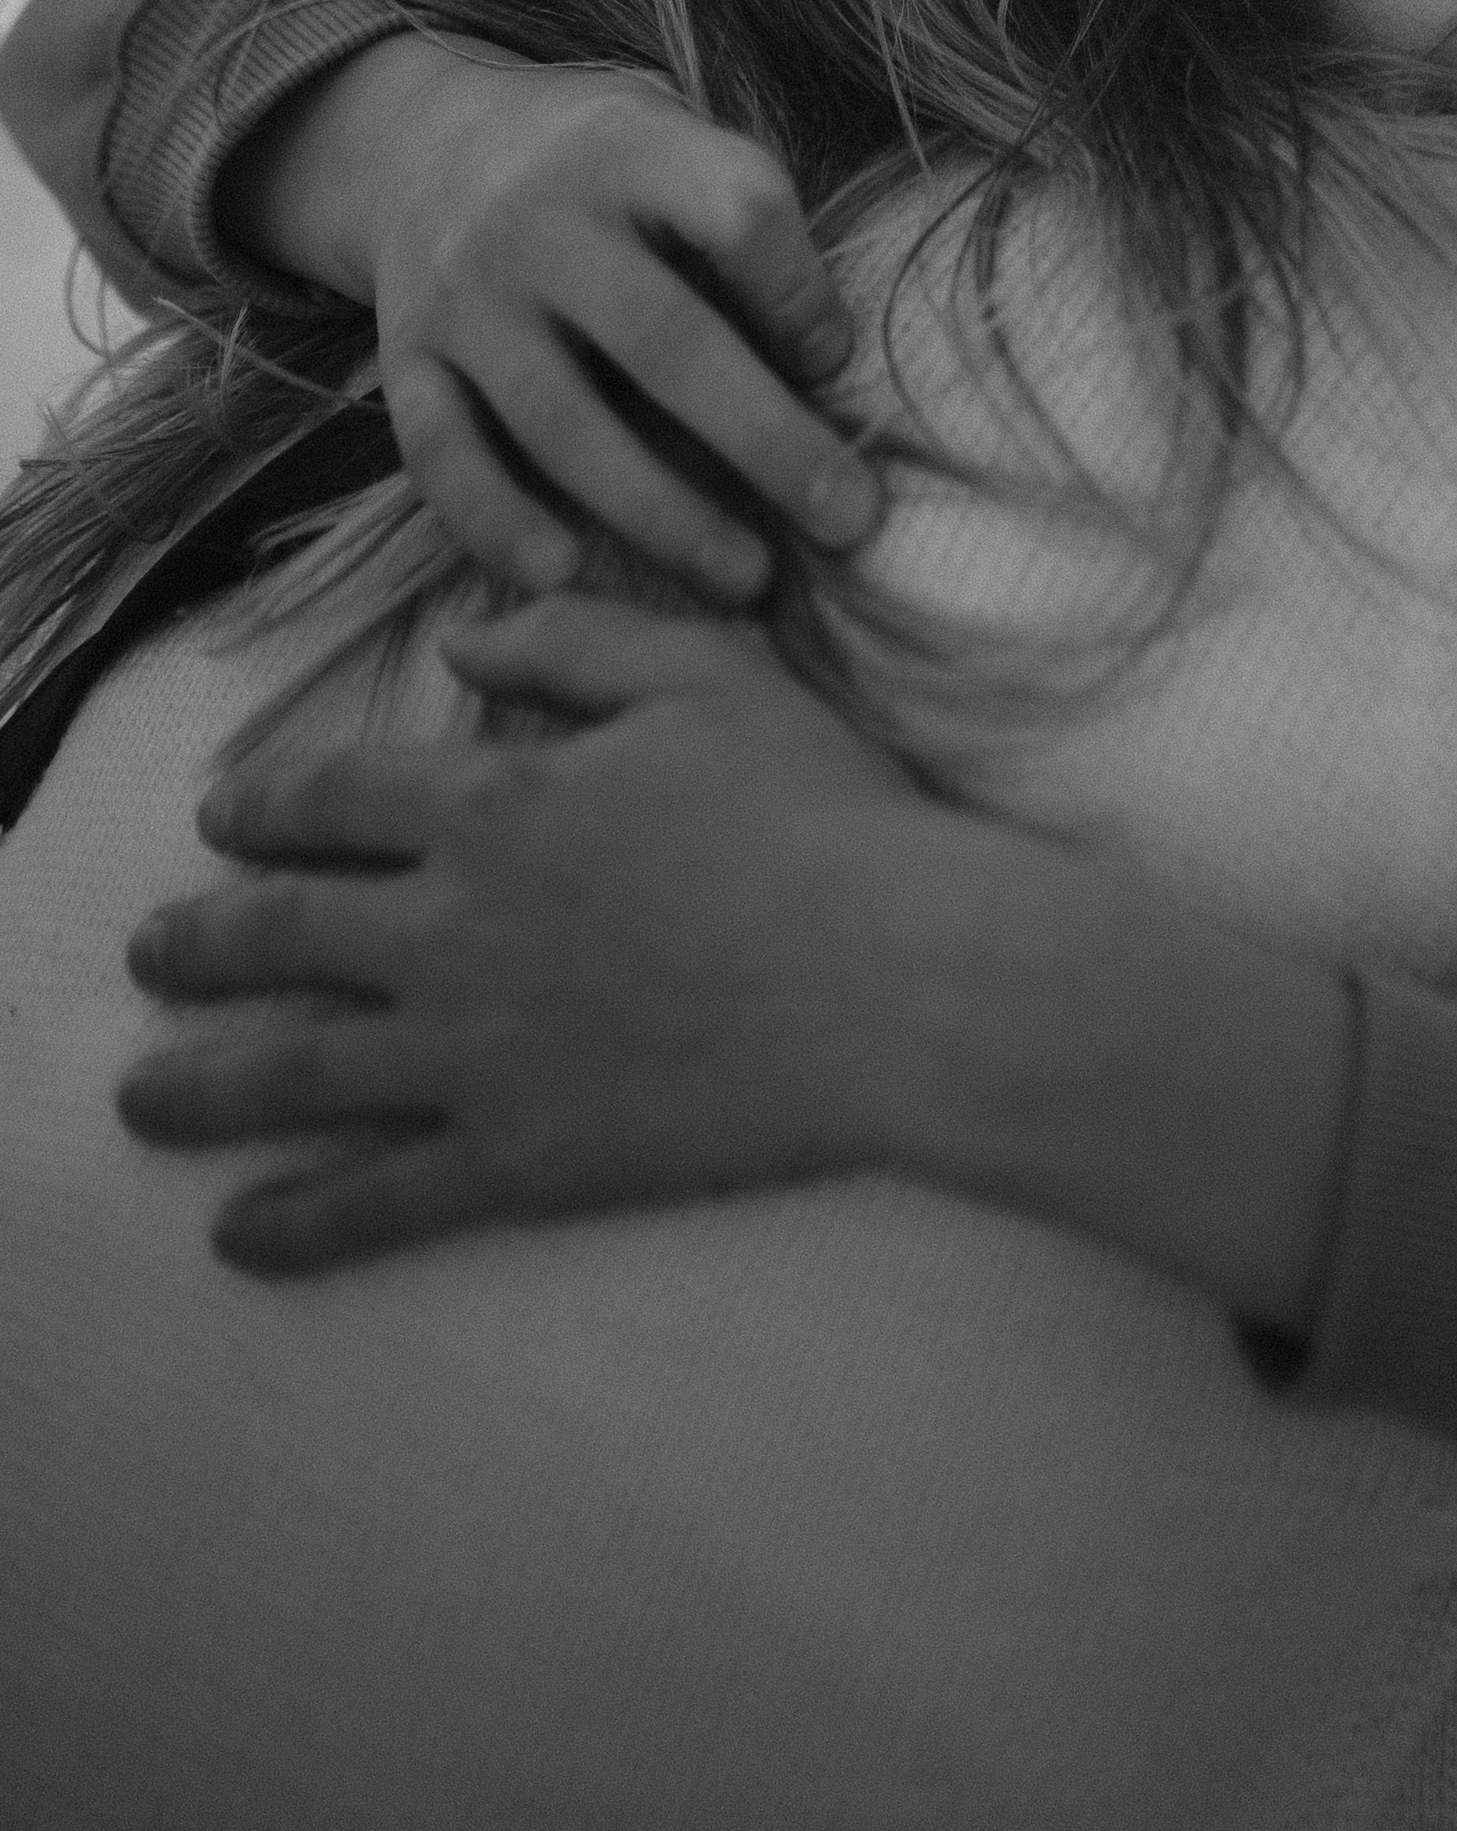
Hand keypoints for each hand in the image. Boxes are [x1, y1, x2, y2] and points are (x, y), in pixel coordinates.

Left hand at [120, 597, 1358, 1330]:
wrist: (897, 975)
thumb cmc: (819, 811)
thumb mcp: (707, 672)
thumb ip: (572, 639)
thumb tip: (460, 647)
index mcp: (494, 804)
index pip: (334, 800)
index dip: (263, 807)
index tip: (221, 820)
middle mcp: (452, 928)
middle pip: (278, 933)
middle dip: (196, 944)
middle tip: (150, 955)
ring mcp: (477, 1052)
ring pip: (292, 1072)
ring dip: (196, 1088)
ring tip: (138, 1104)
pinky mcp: (524, 1157)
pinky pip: (380, 1200)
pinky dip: (298, 1223)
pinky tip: (241, 1238)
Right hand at [228, 36, 875, 600]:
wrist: (426, 142)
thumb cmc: (605, 172)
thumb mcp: (676, 146)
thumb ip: (744, 228)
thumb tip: (824, 364)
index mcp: (633, 152)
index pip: (735, 213)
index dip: (798, 294)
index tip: (837, 362)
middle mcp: (537, 219)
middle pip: (662, 338)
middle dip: (763, 439)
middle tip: (848, 521)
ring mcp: (463, 293)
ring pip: (559, 417)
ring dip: (658, 512)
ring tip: (745, 578)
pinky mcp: (404, 358)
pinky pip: (442, 454)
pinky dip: (498, 522)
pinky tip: (566, 578)